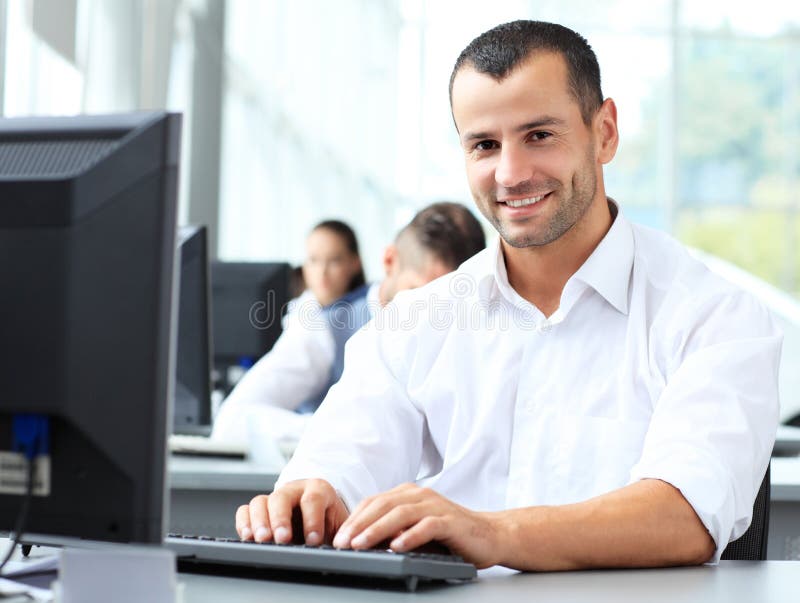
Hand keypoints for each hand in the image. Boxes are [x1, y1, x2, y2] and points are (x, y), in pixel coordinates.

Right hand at [235, 479, 348, 545]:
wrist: (322, 517)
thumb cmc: (331, 522)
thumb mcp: (340, 526)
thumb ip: (339, 534)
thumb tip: (340, 549)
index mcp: (318, 490)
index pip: (313, 500)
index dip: (312, 520)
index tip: (313, 541)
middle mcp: (294, 490)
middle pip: (282, 497)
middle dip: (280, 519)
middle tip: (282, 538)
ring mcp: (274, 498)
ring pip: (260, 502)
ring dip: (259, 522)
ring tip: (261, 540)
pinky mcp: (260, 510)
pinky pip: (245, 510)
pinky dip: (244, 523)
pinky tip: (248, 537)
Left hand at [331, 483, 502, 568]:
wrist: (489, 534)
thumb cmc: (449, 535)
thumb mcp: (415, 529)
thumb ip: (393, 529)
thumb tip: (360, 541)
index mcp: (408, 494)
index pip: (374, 502)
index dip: (354, 519)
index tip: (338, 538)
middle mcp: (420, 495)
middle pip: (383, 505)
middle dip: (359, 525)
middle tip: (342, 543)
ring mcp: (436, 506)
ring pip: (400, 513)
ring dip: (377, 529)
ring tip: (361, 544)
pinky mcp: (450, 520)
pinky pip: (427, 526)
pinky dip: (410, 536)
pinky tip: (397, 546)